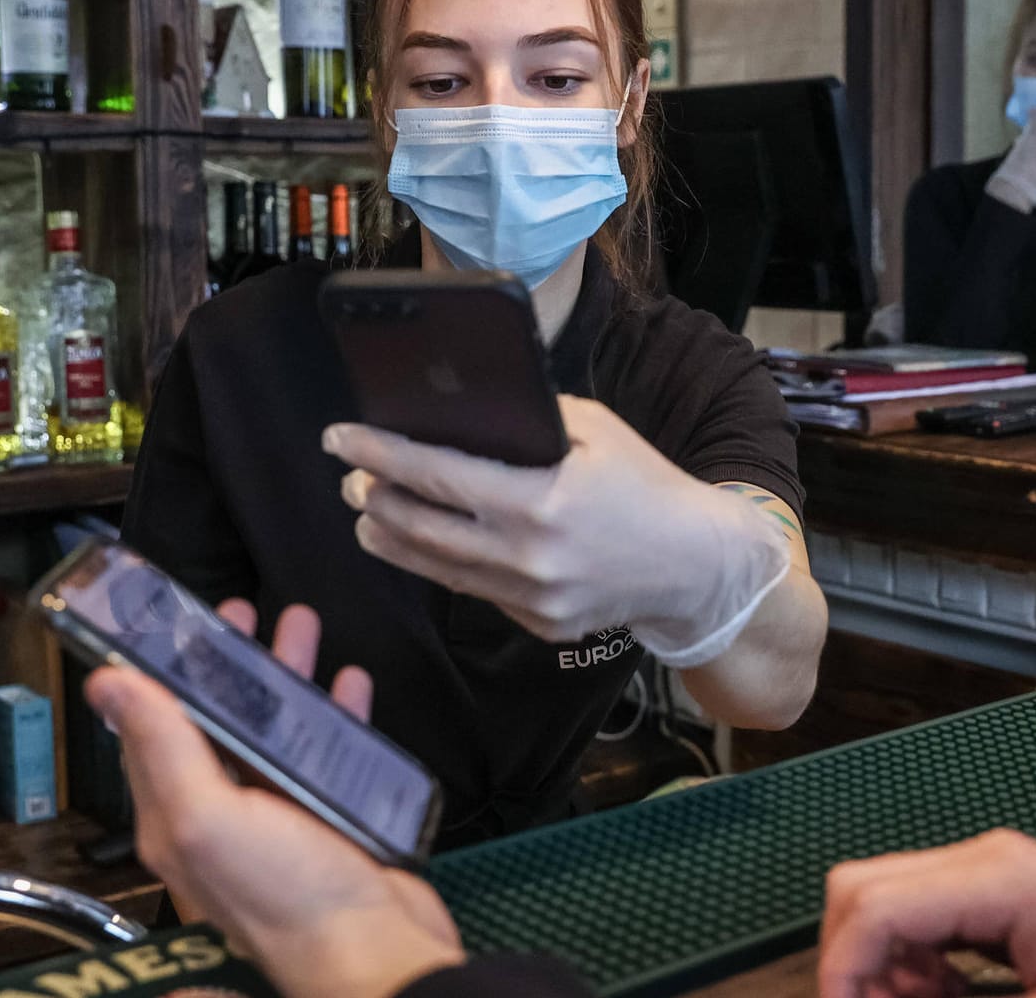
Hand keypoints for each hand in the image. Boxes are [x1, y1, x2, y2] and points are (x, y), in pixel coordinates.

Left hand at [85, 601, 462, 997]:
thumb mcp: (209, 818)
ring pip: (276, 731)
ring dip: (286, 678)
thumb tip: (108, 684)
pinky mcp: (335, 823)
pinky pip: (331, 755)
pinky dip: (337, 715)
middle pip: (219, 723)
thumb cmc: (290, 903)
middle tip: (241, 612)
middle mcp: (225, 819)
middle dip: (228, 664)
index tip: (171, 619)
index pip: (152, 730)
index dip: (159, 670)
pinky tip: (349, 684)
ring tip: (300, 627)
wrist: (376, 957)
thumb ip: (163, 748)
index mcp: (179, 818)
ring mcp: (282, 821)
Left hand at [324, 395, 788, 666]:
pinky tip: (424, 544)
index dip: (377, 453)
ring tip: (368, 514)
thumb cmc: (646, 485)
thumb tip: (462, 410)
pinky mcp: (537, 624)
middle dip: (373, 497)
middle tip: (349, 477)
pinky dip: (442, 564)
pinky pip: (474, 590)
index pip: (433, 473)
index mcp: (539, 499)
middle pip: (418, 527)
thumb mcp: (595, 429)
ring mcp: (531, 599)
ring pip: (435, 567)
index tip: (339, 438)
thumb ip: (529, 418)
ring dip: (391, 538)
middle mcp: (527, 556)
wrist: (696, 566)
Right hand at [818, 829, 1035, 997]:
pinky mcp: (997, 894)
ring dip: (883, 970)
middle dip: (851, 964)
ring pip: (883, 905)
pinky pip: (920, 920)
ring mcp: (986, 872)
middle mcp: (980, 862)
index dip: (839, 973)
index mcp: (995, 879)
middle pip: (859, 891)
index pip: (871, 907)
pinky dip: (914, 968)